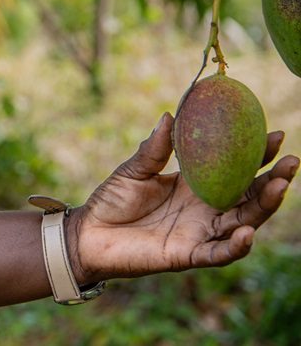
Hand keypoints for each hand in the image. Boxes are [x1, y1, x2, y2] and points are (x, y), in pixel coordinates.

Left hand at [68, 112, 297, 283]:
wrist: (88, 233)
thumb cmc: (111, 200)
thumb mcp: (134, 169)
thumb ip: (155, 148)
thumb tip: (170, 115)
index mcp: (195, 185)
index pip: (235, 169)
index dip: (257, 155)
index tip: (275, 133)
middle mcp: (205, 209)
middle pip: (249, 195)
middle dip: (274, 179)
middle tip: (292, 160)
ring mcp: (200, 232)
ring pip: (243, 221)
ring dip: (264, 207)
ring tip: (281, 186)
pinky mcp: (188, 254)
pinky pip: (218, 252)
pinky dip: (235, 246)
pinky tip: (248, 232)